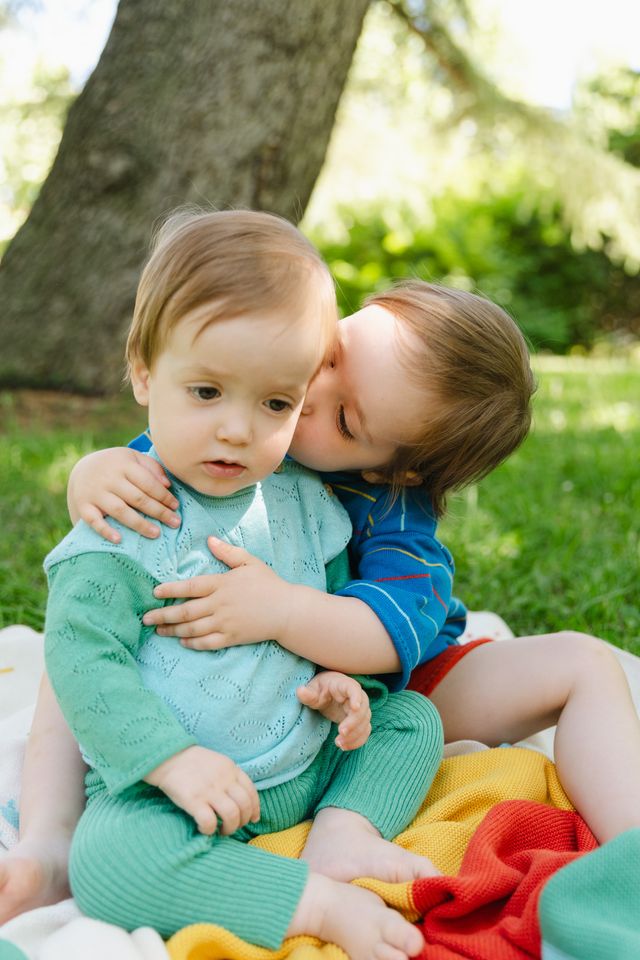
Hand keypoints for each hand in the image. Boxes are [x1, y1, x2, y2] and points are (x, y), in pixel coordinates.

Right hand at [68, 447, 180, 541]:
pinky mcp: (84, 506)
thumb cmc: (117, 465)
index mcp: (124, 464)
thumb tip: (168, 485)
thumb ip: (152, 467)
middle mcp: (109, 478)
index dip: (164, 496)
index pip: (148, 482)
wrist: (82, 468)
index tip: (176, 507)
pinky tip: (120, 540)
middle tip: (175, 523)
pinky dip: (106, 531)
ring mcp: (95, 493)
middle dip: (158, 512)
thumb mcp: (133, 458)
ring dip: (139, 524)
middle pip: (137, 498)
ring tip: (156, 533)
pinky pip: (94, 521)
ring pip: (120, 510)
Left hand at [143, 537, 293, 647]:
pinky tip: (182, 641)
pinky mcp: (232, 638)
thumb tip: (209, 540)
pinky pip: (207, 643)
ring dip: (172, 630)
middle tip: (145, 618)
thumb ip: (228, 552)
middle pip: (185, 611)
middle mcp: (219, 604)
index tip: (155, 592)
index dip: (170, 589)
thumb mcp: (249, 562)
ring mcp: (225, 623)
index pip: (190, 587)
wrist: (287, 610)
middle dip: (162, 615)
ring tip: (158, 630)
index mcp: (222, 584)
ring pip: (192, 629)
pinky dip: (192, 643)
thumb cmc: (268, 583)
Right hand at [145, 745, 259, 834]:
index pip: (251, 791)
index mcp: (231, 769)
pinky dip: (210, 830)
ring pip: (231, 815)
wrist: (168, 757)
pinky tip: (204, 829)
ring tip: (222, 831)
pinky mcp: (193, 800)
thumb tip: (240, 798)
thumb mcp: (218, 762)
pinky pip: (209, 821)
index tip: (252, 819)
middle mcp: (224, 779)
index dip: (255, 809)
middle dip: (243, 821)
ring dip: (230, 828)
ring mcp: (209, 790)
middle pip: (245, 806)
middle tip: (234, 826)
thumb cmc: (193, 762)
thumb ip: (230, 776)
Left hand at [297, 672, 370, 750]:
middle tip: (341, 732)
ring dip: (355, 735)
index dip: (356, 697)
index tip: (355, 707)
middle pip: (363, 709)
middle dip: (354, 722)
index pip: (354, 688)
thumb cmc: (320, 688)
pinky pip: (364, 732)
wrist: (326, 693)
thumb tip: (300, 691)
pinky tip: (344, 746)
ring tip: (339, 743)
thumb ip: (308, 693)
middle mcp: (356, 697)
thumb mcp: (312, 689)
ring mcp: (359, 710)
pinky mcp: (358, 722)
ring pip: (365, 722)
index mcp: (344, 685)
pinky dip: (357, 741)